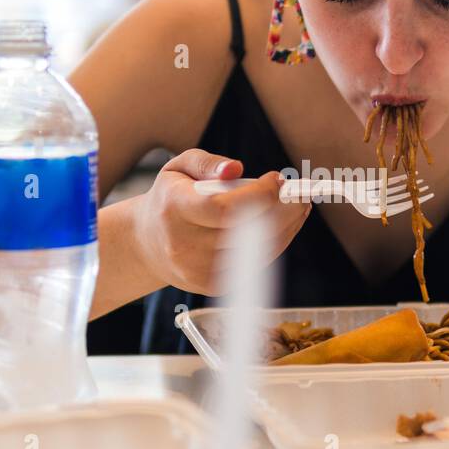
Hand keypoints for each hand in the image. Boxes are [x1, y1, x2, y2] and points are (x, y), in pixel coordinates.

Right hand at [132, 149, 311, 295]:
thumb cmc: (170, 198)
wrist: (148, 242)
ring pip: (256, 252)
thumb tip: (235, 168)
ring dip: (286, 228)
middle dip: (283, 211)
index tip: (277, 178)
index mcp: (174, 209)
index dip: (260, 196)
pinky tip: (284, 226)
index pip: (224, 209)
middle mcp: (183, 244)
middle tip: (300, 193)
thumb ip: (207, 163)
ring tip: (297, 207)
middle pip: (246, 232)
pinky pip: (254, 266)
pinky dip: (276, 244)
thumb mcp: (178, 167)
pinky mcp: (211, 285)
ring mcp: (196, 270)